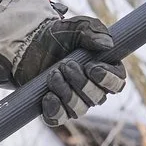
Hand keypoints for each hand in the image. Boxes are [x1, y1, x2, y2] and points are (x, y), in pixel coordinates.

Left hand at [0, 0, 127, 125]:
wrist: (28, 42)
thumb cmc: (56, 34)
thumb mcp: (76, 26)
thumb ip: (94, 30)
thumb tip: (108, 44)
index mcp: (103, 70)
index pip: (117, 84)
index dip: (108, 79)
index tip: (92, 67)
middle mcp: (91, 89)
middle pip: (97, 98)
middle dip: (81, 82)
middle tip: (64, 64)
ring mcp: (72, 100)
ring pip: (79, 110)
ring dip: (66, 92)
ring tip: (52, 74)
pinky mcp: (53, 107)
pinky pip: (58, 119)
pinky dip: (54, 110)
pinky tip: (47, 96)